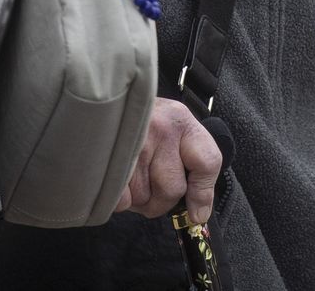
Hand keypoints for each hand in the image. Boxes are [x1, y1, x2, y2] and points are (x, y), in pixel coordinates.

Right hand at [115, 97, 222, 224]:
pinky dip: (119, 199)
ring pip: (145, 198)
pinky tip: (118, 179)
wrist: (107, 100)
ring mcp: (132, 141)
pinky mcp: (108, 158)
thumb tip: (198, 215)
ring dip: (137, 198)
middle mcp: (158, 127)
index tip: (196, 212)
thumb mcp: (173, 128)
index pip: (207, 162)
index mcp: (179, 119)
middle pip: (172, 190)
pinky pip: (122, 200)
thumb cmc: (142, 121)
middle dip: (160, 198)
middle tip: (149, 181)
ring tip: (131, 175)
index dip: (202, 193)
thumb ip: (195, 167)